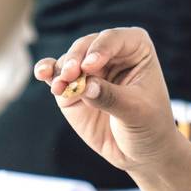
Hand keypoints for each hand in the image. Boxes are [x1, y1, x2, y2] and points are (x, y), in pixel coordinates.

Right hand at [35, 27, 183, 174]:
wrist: (139, 151)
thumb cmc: (148, 126)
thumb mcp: (136, 112)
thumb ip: (111, 97)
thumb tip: (85, 86)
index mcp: (135, 49)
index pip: (114, 39)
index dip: (101, 49)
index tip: (90, 66)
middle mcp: (109, 53)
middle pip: (86, 46)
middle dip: (75, 59)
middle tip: (70, 75)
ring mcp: (88, 69)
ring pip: (68, 60)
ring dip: (60, 70)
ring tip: (59, 87)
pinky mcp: (72, 87)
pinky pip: (55, 74)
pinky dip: (47, 72)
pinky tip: (41, 73)